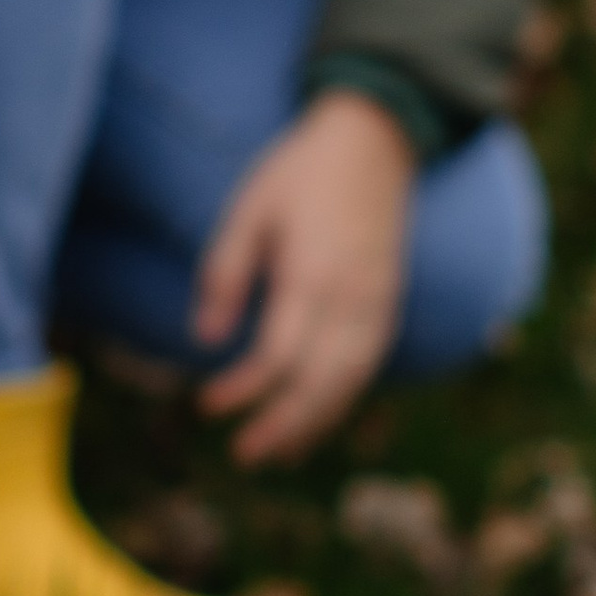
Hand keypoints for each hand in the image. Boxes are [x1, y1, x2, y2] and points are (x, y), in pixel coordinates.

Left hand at [192, 90, 413, 465]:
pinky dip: (342, 401)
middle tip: (243, 455)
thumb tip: (205, 338)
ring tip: (277, 454)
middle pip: (320, 383)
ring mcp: (378, 303)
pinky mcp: (390, 304)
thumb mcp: (248, 210)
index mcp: (311, 273)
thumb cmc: (300, 174)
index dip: (243, 390)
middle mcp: (352, 297)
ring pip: (351, 383)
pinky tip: (316, 420)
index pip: (279, 356)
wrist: (375, 140)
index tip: (205, 405)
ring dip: (314, 424)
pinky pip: (370, 367)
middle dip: (281, 426)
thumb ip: (224, 274)